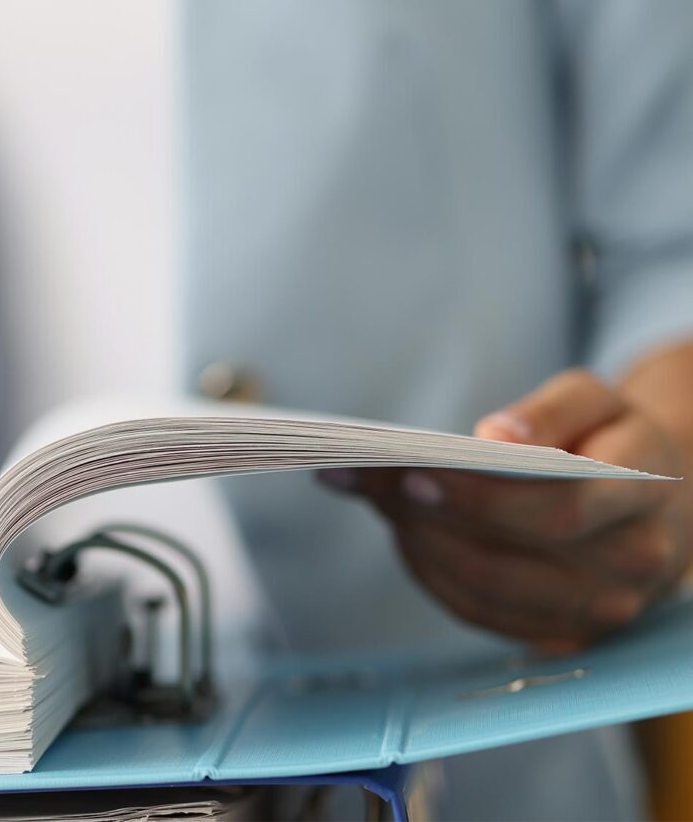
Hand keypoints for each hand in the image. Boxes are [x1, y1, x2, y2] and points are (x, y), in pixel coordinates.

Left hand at [320, 369, 690, 652]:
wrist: (666, 499)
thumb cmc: (613, 440)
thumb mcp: (597, 400)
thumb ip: (550, 410)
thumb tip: (495, 434)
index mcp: (645, 496)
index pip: (558, 511)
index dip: (479, 499)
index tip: (414, 473)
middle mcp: (633, 564)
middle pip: (510, 561)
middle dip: (430, 522)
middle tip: (374, 482)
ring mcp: (602, 610)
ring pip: (487, 593)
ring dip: (421, 549)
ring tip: (380, 500)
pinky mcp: (568, 635)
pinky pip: (483, 614)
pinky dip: (434, 575)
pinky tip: (407, 534)